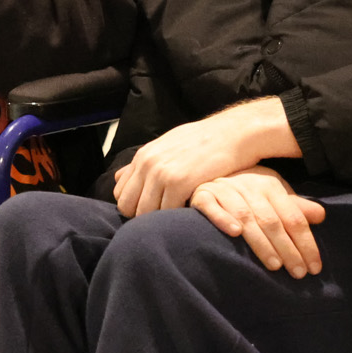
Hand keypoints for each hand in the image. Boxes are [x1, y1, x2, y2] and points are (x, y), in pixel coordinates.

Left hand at [114, 97, 299, 217]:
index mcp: (143, 156)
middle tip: (164, 219)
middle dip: (142, 217)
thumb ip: (141, 164)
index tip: (152, 210)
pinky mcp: (180, 182)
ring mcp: (162, 173)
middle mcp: (147, 164)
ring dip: (160, 220)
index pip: (120, 194)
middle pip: (128, 207)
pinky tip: (189, 213)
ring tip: (176, 218)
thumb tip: (117, 176)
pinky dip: (177, 217)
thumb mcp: (167, 146)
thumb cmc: (204, 142)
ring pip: (146, 213)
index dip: (134, 206)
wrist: (234, 133)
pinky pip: (167, 212)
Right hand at [193, 167, 326, 277]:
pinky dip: (223, 218)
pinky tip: (235, 233)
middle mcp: (249, 186)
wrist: (209, 175)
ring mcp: (225, 190)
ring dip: (260, 241)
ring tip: (274, 265)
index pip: (293, 217)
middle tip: (298, 273)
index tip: (314, 267)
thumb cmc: (247, 193)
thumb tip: (322, 216)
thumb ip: (295, 209)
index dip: (306, 242)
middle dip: (287, 249)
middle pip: (272, 220)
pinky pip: (211, 206)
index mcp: (270, 186)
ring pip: (246, 217)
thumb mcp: (273, 197)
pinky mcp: (203, 195)